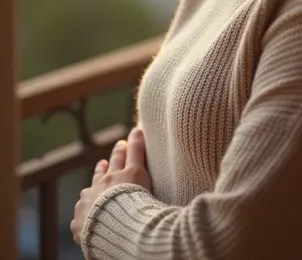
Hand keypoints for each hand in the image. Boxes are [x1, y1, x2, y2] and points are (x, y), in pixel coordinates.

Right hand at [71, 128, 151, 246]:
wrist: (116, 231)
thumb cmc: (106, 242)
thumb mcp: (92, 246)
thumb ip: (90, 240)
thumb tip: (92, 250)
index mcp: (84, 211)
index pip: (88, 199)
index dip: (93, 193)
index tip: (94, 193)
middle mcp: (96, 191)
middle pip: (99, 176)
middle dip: (102, 169)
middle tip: (104, 163)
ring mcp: (114, 179)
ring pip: (116, 160)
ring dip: (118, 152)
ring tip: (121, 145)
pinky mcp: (133, 171)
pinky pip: (135, 151)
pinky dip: (136, 140)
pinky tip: (138, 132)